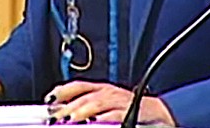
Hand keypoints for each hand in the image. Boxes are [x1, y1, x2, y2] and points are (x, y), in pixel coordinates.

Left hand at [45, 81, 174, 125]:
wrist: (160, 113)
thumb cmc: (133, 109)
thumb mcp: (109, 103)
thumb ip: (90, 104)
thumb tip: (67, 112)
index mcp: (103, 89)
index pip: (79, 85)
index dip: (63, 91)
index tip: (49, 99)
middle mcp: (109, 92)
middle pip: (84, 96)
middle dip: (68, 107)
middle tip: (56, 117)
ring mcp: (120, 101)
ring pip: (97, 104)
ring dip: (81, 112)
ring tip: (70, 120)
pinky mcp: (131, 111)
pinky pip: (115, 114)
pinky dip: (104, 119)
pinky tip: (96, 123)